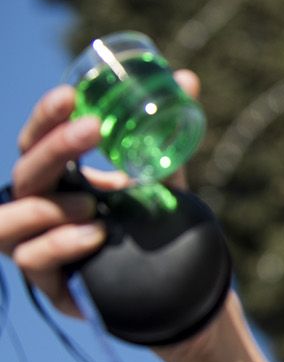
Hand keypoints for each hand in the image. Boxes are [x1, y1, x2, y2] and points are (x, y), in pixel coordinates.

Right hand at [2, 70, 199, 316]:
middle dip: (55, 147)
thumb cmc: (152, 222)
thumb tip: (187, 79)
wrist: (177, 283)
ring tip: (92, 204)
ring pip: (5, 220)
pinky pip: (33, 259)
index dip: (47, 117)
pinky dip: (61, 243)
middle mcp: (39, 208)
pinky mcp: (49, 282)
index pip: (37, 141)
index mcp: (60, 178)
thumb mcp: (162, 175)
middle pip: (25, 173)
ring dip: (45, 205)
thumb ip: (167, 132)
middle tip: (93, 127)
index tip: (71, 95)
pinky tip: (96, 234)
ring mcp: (37, 245)